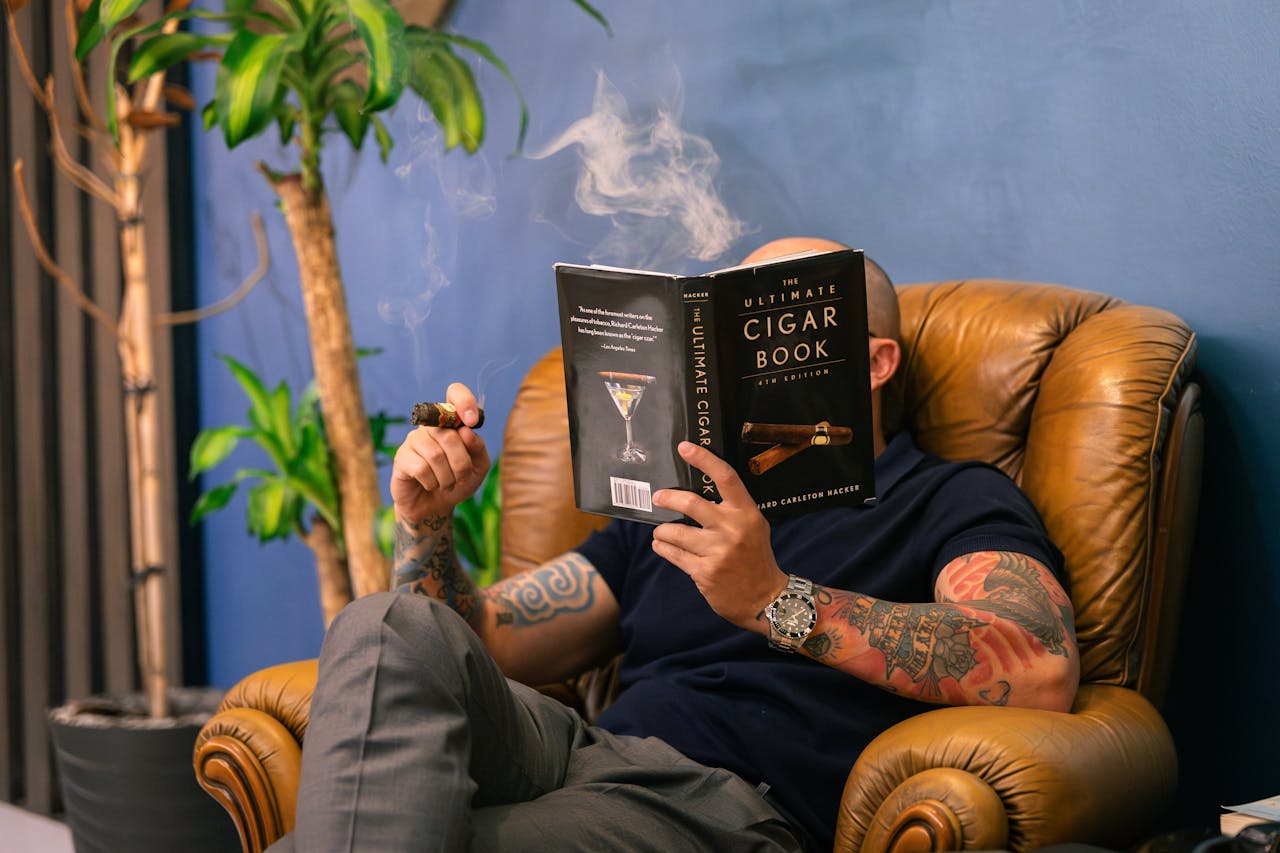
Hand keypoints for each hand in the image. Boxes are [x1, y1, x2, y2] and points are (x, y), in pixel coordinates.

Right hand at [391, 383, 489, 523]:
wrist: (437, 506)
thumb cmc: (459, 482)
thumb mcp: (478, 467)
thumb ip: (478, 448)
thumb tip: (466, 431)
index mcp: (452, 421)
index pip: (454, 393)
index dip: (464, 401)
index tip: (472, 421)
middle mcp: (431, 425)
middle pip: (449, 435)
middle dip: (461, 464)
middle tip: (460, 477)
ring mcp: (414, 440)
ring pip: (436, 454)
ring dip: (447, 477)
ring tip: (446, 484)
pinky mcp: (401, 457)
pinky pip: (421, 468)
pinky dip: (432, 483)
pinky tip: (430, 485)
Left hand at [651, 442, 787, 631]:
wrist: (765, 598)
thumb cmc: (755, 557)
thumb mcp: (752, 526)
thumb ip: (730, 509)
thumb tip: (696, 490)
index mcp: (746, 513)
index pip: (725, 477)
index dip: (704, 459)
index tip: (685, 447)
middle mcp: (732, 529)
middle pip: (690, 502)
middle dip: (667, 498)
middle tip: (659, 497)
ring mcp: (717, 551)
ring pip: (675, 531)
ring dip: (662, 531)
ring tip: (661, 532)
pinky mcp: (704, 572)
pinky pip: (673, 554)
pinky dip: (663, 547)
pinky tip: (662, 545)